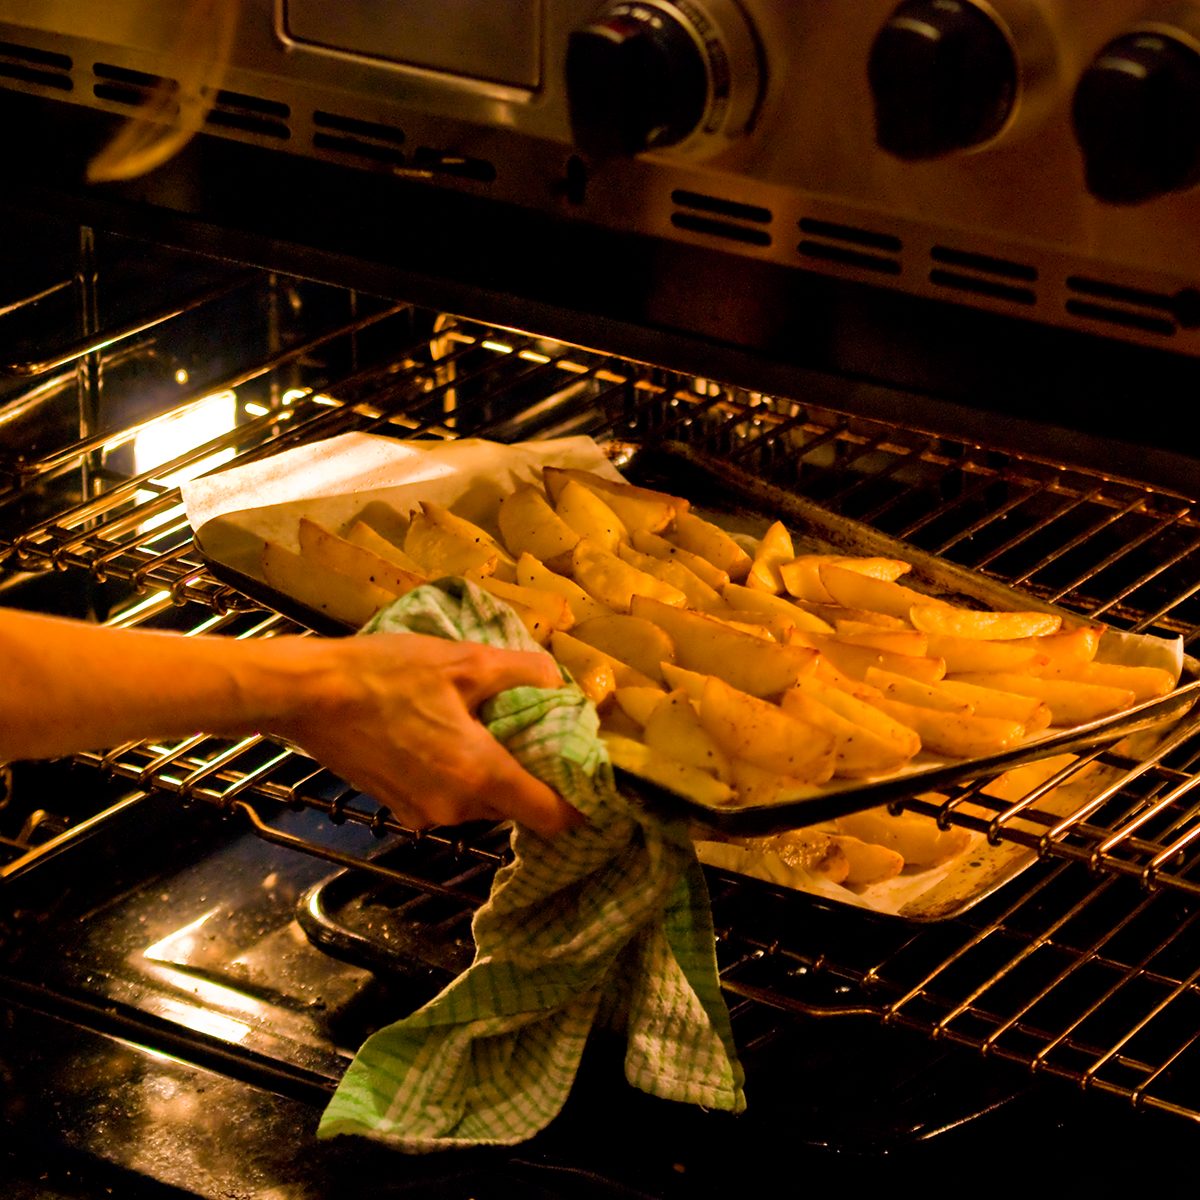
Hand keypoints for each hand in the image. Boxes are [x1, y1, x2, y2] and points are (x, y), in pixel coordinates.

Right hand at [274, 633, 580, 836]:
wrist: (307, 694)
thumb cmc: (386, 673)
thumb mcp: (464, 660)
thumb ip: (524, 673)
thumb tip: (559, 681)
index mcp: (480, 777)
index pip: (551, 817)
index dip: (579, 804)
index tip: (593, 782)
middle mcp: (455, 809)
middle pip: (516, 806)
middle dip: (533, 775)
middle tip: (539, 732)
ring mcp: (423, 814)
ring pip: (482, 802)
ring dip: (494, 772)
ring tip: (490, 724)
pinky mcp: (398, 807)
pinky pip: (448, 797)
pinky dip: (460, 775)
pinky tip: (448, 733)